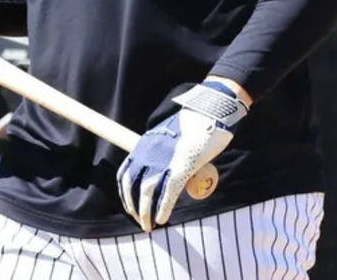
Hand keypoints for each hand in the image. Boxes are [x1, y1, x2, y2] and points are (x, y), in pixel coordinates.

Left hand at [117, 81, 248, 231]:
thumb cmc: (194, 122)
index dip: (125, 194)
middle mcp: (149, 152)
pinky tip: (162, 219)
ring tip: (149, 225)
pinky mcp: (181, 166)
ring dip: (145, 213)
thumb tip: (166, 171)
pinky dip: (162, 209)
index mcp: (145, 143)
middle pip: (133, 186)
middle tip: (140, 220)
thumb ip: (163, 153)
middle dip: (134, 207)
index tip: (130, 206)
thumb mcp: (170, 135)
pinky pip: (168, 193)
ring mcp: (164, 159)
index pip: (126, 174)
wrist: (211, 109)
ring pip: (147, 192)